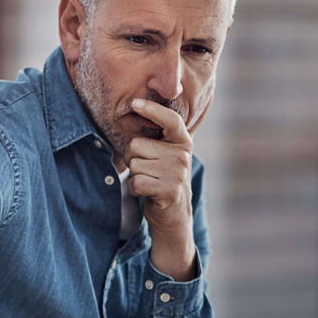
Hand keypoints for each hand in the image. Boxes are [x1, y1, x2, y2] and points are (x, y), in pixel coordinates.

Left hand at [126, 98, 197, 280]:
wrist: (173, 214)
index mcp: (183, 142)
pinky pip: (137, 182)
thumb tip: (134, 112)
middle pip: (138, 145)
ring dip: (135, 176)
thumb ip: (155, 139)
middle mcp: (183, 155)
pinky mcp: (170, 190)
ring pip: (135, 165)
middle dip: (134, 159)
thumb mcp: (164, 155)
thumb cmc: (162, 179)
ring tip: (149, 182)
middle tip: (147, 170)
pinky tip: (147, 192)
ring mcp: (178, 173)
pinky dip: (135, 190)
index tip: (135, 103)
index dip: (152, 110)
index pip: (170, 120)